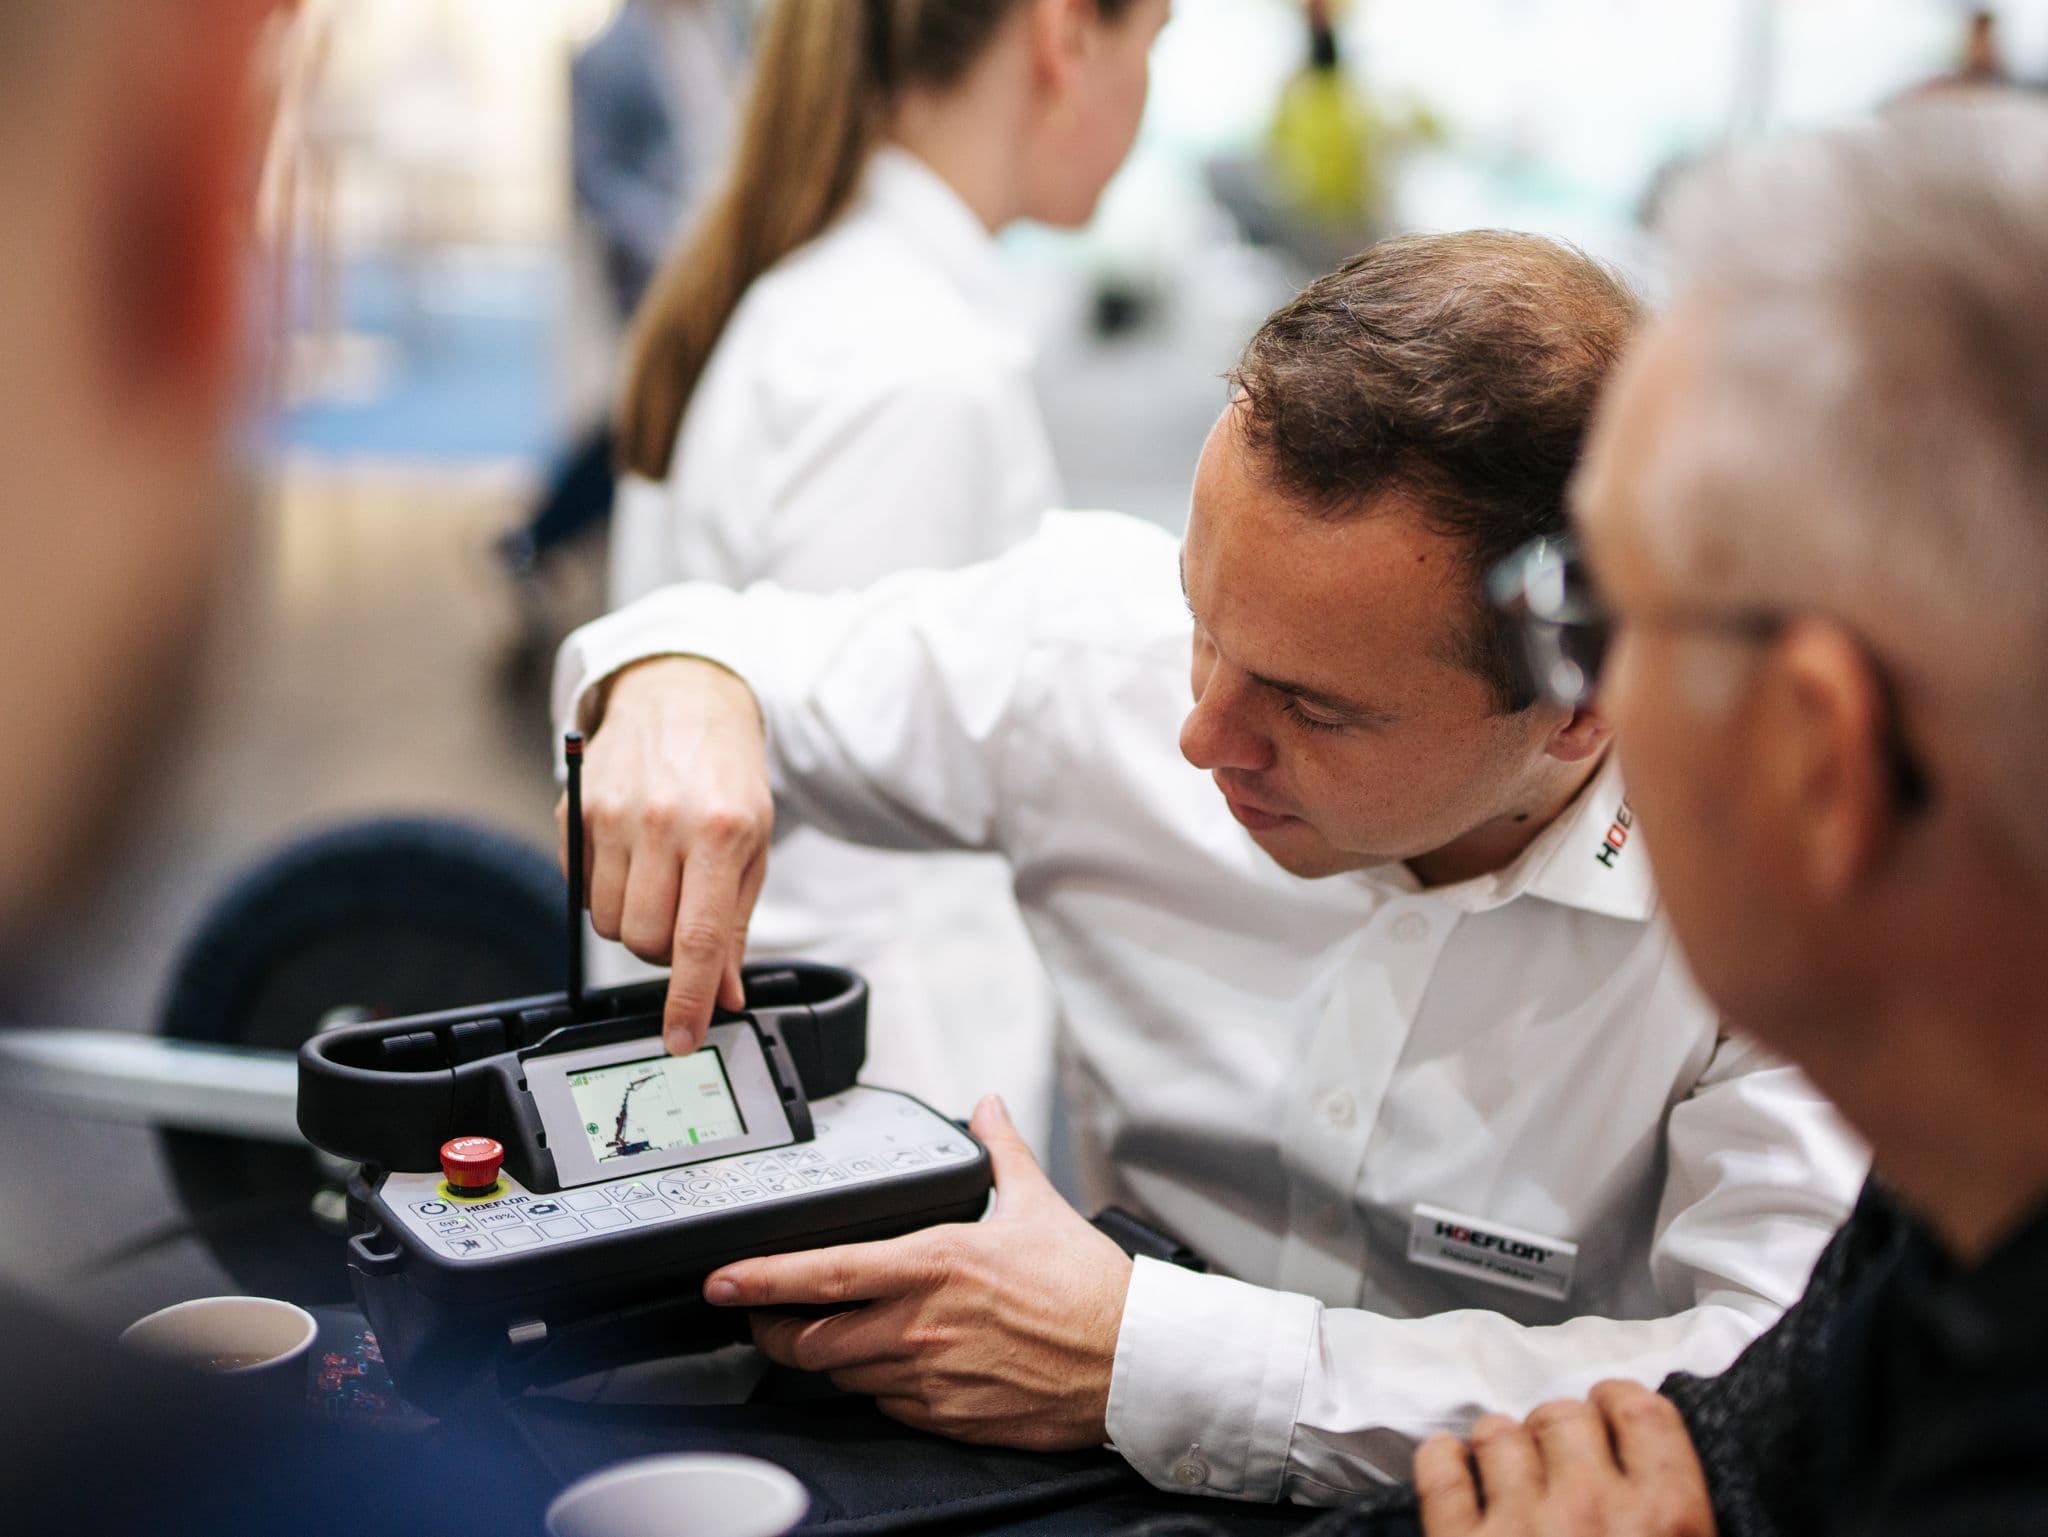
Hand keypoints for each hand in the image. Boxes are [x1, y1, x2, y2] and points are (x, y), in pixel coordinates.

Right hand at [557, 655, 773, 1051]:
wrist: (682, 696)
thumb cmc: (726, 775)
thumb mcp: (752, 846)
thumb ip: (734, 923)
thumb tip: (724, 995)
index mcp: (718, 831)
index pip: (697, 939)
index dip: (687, 999)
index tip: (681, 1039)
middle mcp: (660, 821)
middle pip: (644, 940)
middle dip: (663, 952)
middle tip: (682, 922)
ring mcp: (608, 813)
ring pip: (607, 923)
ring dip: (634, 922)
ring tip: (659, 878)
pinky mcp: (572, 809)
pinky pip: (579, 890)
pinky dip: (605, 891)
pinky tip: (630, 855)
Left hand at [703, 1096, 1134, 1449]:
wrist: (1135, 1363)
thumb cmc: (1088, 1289)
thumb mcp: (1038, 1204)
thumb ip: (1000, 1150)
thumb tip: (987, 1105)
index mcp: (934, 1264)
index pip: (823, 1273)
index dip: (760, 1279)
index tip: (720, 1279)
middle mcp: (921, 1326)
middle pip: (811, 1341)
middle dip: (774, 1332)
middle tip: (761, 1317)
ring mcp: (931, 1379)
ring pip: (843, 1377)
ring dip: (827, 1360)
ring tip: (827, 1338)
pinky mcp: (949, 1419)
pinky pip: (886, 1408)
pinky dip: (876, 1388)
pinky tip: (888, 1369)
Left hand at [1414, 1381, 1714, 1536]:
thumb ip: (1684, 1512)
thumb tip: (1669, 1473)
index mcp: (1669, 1519)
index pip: (1643, 1414)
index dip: (1621, 1402)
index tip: (1611, 1405)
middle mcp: (1594, 1507)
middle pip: (1565, 1413)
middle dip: (1558, 1424)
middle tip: (1557, 1448)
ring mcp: (1522, 1525)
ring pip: (1499, 1433)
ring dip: (1502, 1442)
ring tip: (1505, 1458)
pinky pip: (1441, 1474)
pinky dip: (1441, 1461)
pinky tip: (1448, 1462)